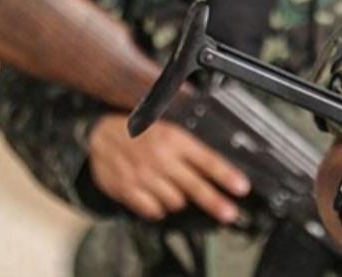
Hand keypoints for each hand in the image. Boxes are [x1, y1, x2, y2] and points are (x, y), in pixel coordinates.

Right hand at [86, 114, 250, 223]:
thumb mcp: (170, 128)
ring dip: (180, 199)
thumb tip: (218, 160)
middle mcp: (161, 160)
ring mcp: (144, 177)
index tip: (241, 187)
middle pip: (195, 186)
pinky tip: (158, 196)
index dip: (226, 176)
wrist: (100, 135)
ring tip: (176, 188)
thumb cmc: (139, 130)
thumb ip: (191, 145)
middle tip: (229, 213)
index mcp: (175, 140)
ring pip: (175, 202)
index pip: (207, 160)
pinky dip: (159, 208)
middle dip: (215, 202)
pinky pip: (153, 210)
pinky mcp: (128, 191)